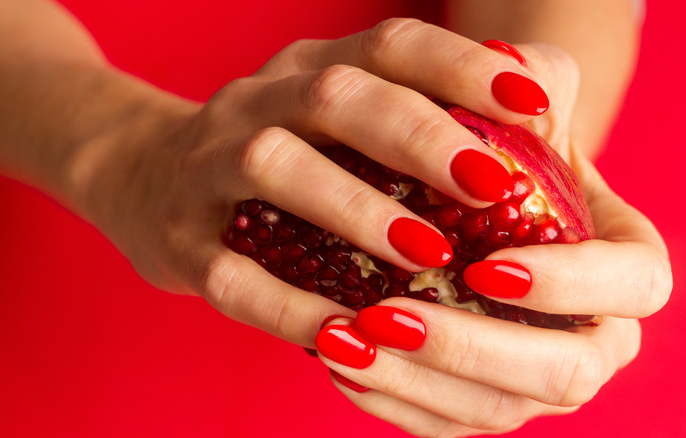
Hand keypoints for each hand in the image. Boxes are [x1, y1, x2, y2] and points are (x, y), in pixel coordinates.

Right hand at [77, 19, 552, 347]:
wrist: (143, 179)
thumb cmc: (280, 157)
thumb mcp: (342, 120)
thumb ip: (428, 116)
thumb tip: (542, 124)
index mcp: (313, 70)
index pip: (392, 46)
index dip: (463, 66)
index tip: (534, 105)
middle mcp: (259, 103)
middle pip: (336, 95)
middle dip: (419, 135)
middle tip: (493, 186)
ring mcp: (209, 169)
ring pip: (276, 167)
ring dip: (356, 209)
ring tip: (427, 255)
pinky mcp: (181, 242)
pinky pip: (233, 274)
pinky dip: (291, 304)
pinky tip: (348, 334)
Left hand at [309, 25, 671, 437]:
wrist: (479, 208)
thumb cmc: (511, 152)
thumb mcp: (528, 103)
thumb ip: (536, 86)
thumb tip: (517, 94)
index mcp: (626, 267)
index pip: (634, 287)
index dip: (571, 286)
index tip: (489, 268)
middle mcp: (596, 335)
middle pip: (565, 371)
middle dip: (473, 348)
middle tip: (389, 313)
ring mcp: (539, 378)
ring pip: (496, 407)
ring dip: (416, 380)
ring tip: (344, 340)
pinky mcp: (487, 400)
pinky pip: (447, 423)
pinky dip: (395, 401)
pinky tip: (344, 362)